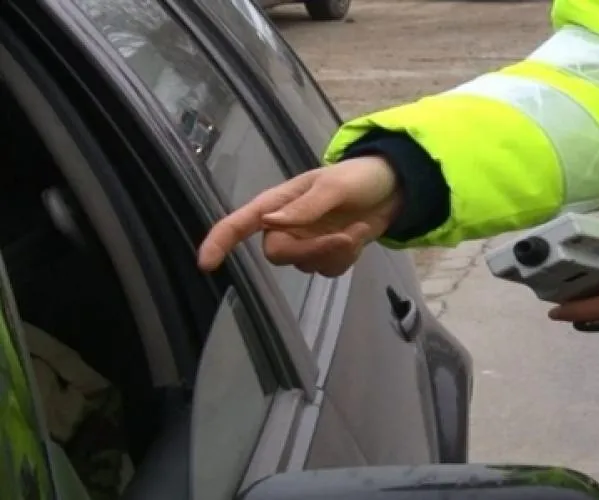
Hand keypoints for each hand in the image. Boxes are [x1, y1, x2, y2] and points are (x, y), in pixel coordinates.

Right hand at [197, 156, 401, 276]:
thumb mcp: (334, 185)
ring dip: (338, 252)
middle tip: (345, 237)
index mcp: (279, 202)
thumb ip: (304, 207)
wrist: (393, 188)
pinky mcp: (325, 254)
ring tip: (358, 227)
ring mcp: (306, 241)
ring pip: (308, 265)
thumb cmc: (359, 176)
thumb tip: (268, 222)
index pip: (241, 223)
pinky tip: (358, 236)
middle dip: (314, 250)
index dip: (220, 241)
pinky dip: (347, 258)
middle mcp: (286, 224)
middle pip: (279, 254)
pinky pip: (328, 270)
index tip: (205, 263)